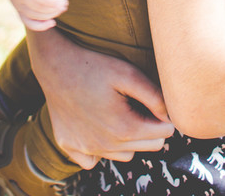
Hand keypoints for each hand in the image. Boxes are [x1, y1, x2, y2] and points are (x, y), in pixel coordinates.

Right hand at [1, 0, 68, 30]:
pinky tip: (52, 23)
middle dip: (53, 9)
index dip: (52, 2)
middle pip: (36, 7)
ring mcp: (15, 1)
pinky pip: (26, 20)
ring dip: (49, 15)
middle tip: (65, 5)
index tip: (64, 2)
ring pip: (32, 15)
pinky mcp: (17, 7)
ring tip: (61, 9)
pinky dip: (39, 25)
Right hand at [27, 28, 172, 167]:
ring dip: (128, 139)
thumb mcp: (129, 73)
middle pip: (149, 147)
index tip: (155, 101)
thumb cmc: (94, 65)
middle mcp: (106, 145)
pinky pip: (93, 160)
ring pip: (125, 154)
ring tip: (118, 113)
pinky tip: (97, 127)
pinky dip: (100, 148)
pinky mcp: (70, 146)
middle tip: (137, 104)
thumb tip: (170, 116)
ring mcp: (86, 148)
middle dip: (150, 128)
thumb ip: (155, 96)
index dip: (165, 116)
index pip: (165, 133)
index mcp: (124, 129)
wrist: (54, 64)